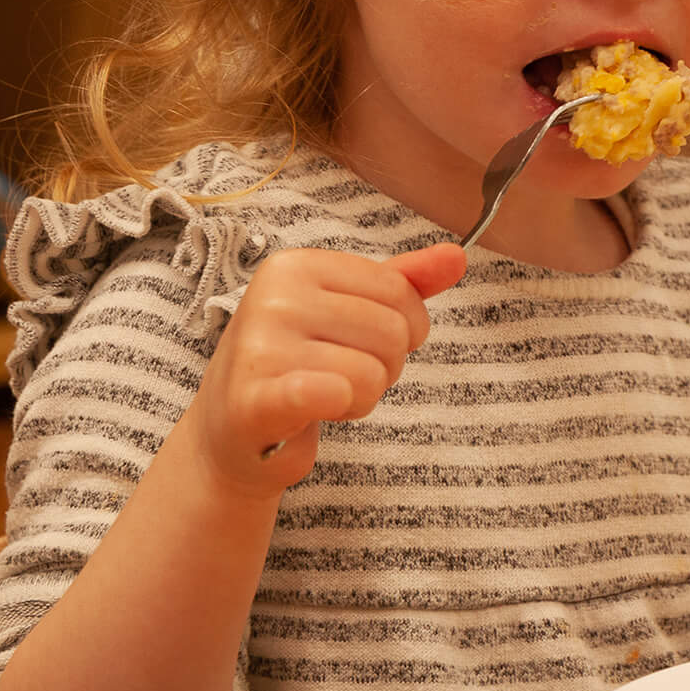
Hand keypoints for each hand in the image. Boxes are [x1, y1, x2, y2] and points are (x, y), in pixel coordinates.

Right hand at [185, 241, 467, 495]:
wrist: (232, 433)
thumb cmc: (295, 366)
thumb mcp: (347, 312)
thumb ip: (403, 283)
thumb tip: (457, 257)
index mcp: (297, 265)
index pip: (399, 291)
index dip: (403, 330)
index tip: (363, 345)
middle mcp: (275, 297)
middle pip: (392, 333)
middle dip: (382, 368)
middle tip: (336, 378)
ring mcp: (261, 347)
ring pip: (373, 375)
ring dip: (359, 399)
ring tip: (319, 397)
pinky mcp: (256, 399)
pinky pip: (332, 391)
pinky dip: (338, 404)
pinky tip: (316, 407)